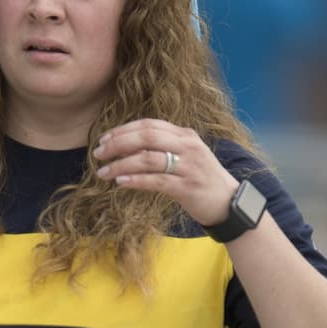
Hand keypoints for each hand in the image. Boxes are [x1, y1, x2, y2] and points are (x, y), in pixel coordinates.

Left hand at [93, 120, 239, 228]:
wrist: (228, 202)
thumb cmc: (201, 179)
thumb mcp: (187, 155)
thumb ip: (164, 146)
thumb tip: (129, 146)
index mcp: (185, 135)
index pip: (149, 125)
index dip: (123, 130)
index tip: (104, 139)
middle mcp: (187, 146)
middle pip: (146, 137)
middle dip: (118, 144)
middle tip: (98, 153)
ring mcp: (187, 166)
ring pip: (147, 158)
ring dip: (121, 164)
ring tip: (104, 172)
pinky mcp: (186, 187)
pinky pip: (155, 180)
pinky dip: (135, 180)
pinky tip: (120, 182)